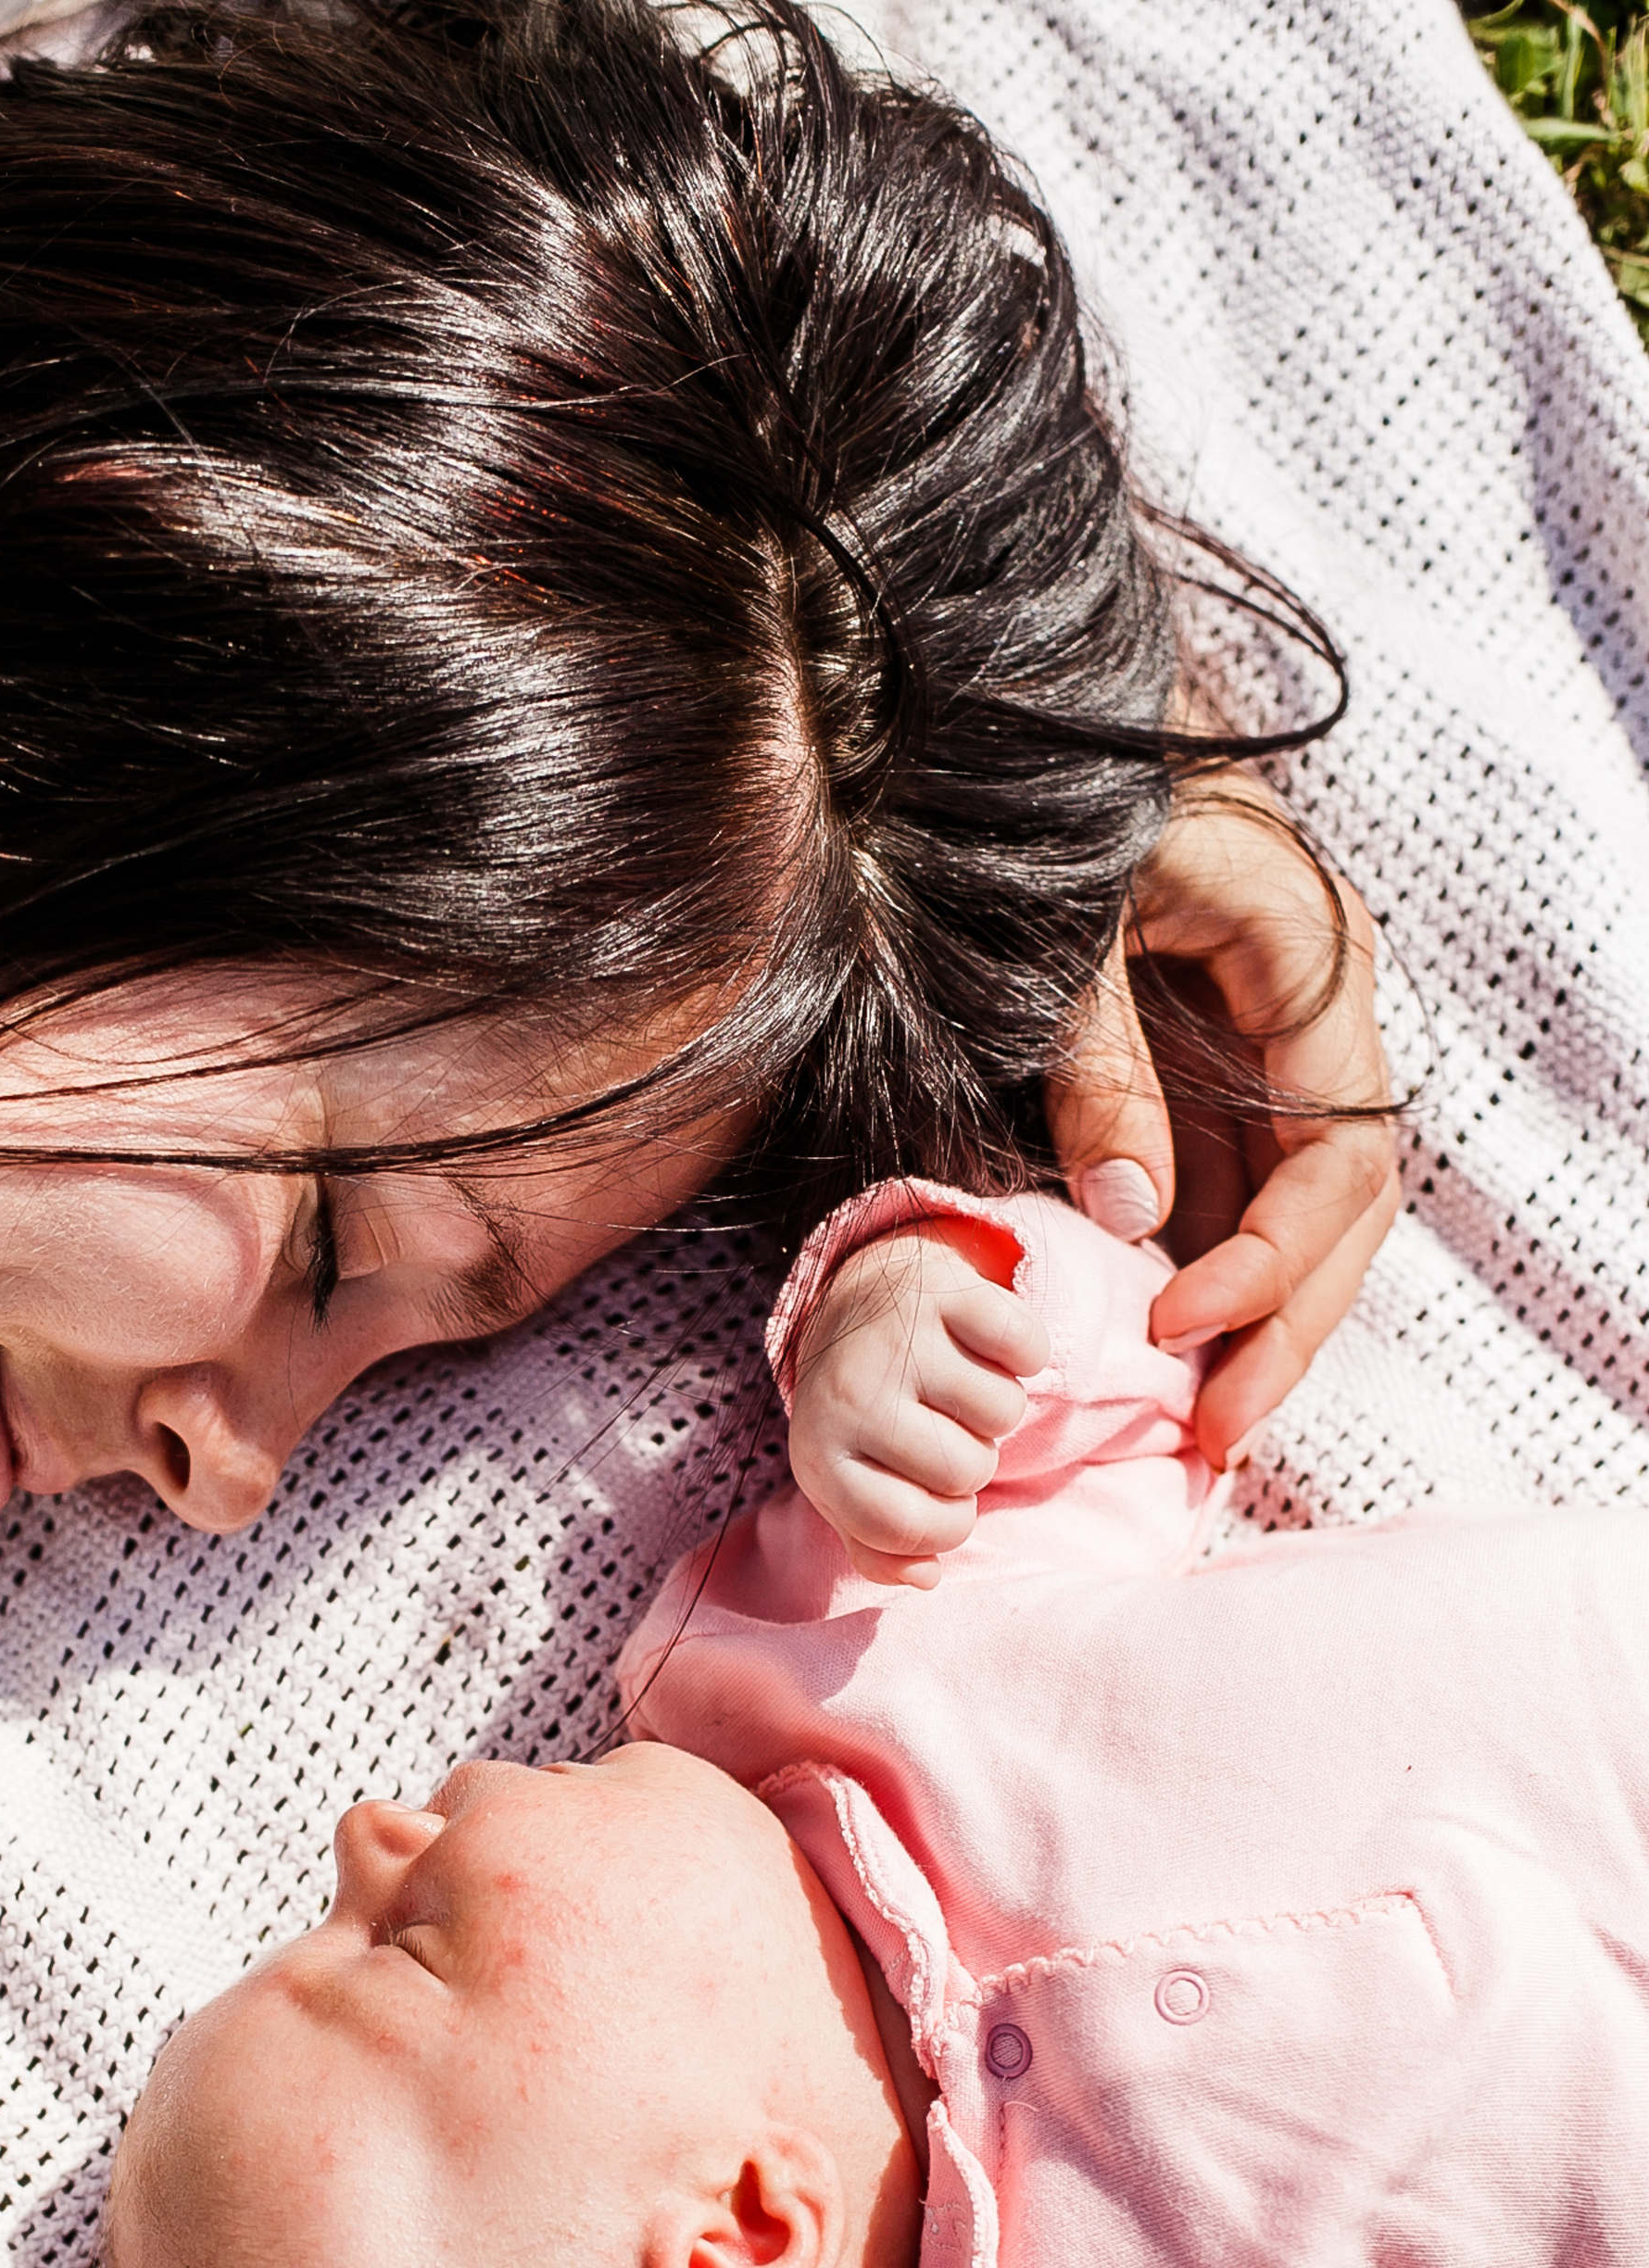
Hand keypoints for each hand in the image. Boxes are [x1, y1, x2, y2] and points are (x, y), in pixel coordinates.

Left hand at [786, 1226, 1047, 1584]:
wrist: (860, 1301)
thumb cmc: (864, 1414)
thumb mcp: (853, 1484)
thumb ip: (880, 1546)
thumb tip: (925, 1577)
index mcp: (820, 1456)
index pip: (909, 1528)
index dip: (944, 1527)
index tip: (938, 1500)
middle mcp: (849, 1396)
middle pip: (965, 1473)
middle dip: (971, 1462)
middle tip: (943, 1429)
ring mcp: (897, 1339)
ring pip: (1003, 1414)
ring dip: (997, 1409)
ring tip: (957, 1387)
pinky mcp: (945, 1291)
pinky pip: (1026, 1349)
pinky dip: (1022, 1353)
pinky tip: (981, 1347)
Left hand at [1047, 787, 1397, 1468]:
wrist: (1041, 717)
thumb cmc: (1056, 796)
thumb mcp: (1063, 924)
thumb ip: (1094, 1062)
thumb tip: (1126, 1215)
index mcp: (1310, 963)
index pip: (1334, 1156)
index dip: (1267, 1261)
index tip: (1174, 1328)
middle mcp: (1320, 1012)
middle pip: (1344, 1206)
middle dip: (1285, 1326)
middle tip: (1212, 1432)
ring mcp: (1279, 1041)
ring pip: (1304, 1209)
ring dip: (1260, 1317)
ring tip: (1201, 1420)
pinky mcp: (1223, 1062)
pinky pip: (1243, 1184)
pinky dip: (1213, 1266)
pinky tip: (1170, 1346)